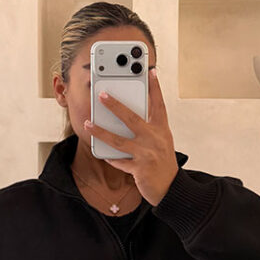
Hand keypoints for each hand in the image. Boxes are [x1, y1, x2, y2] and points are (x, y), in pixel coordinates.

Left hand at [84, 68, 178, 206]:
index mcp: (162, 129)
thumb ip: (150, 127)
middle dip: (115, 105)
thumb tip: (129, 115)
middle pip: (132, 118)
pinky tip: (100, 151)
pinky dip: (109, 156)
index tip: (150, 71)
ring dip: (101, 131)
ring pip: (119, 140)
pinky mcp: (140, 168)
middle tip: (101, 94)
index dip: (155, 87)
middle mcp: (155, 139)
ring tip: (88, 123)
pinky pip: (119, 160)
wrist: (171, 188)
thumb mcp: (162, 141)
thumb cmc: (163, 162)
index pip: (158, 104)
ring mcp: (147, 154)